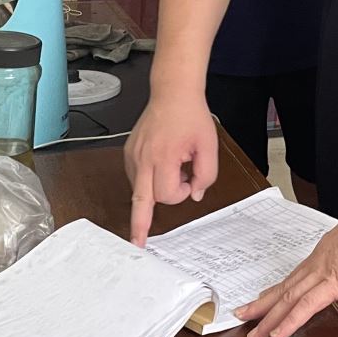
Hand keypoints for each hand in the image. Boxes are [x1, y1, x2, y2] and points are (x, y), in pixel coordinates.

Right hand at [124, 93, 217, 246]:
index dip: (181, 193)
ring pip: (140, 189)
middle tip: (137, 243)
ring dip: (156, 189)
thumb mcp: (209, 146)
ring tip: (173, 167)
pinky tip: (162, 163)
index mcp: (162, 157)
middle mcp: (142, 159)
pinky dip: (149, 178)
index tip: (190, 182)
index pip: (167, 195)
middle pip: (139, 202)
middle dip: (138, 225)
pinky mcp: (128, 153)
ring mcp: (132, 156)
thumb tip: (194, 194)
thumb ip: (206, 174)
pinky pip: (137, 177)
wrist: (173, 92)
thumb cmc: (191, 116)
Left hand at [236, 205, 337, 336]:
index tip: (263, 298)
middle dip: (262, 306)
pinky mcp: (331, 284)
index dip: (277, 291)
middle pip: (283, 290)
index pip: (294, 279)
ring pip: (287, 300)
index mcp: (321, 260)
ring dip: (268, 318)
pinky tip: (277, 333)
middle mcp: (314, 266)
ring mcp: (320, 275)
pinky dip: (289, 321)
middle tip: (243, 316)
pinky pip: (305, 306)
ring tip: (254, 334)